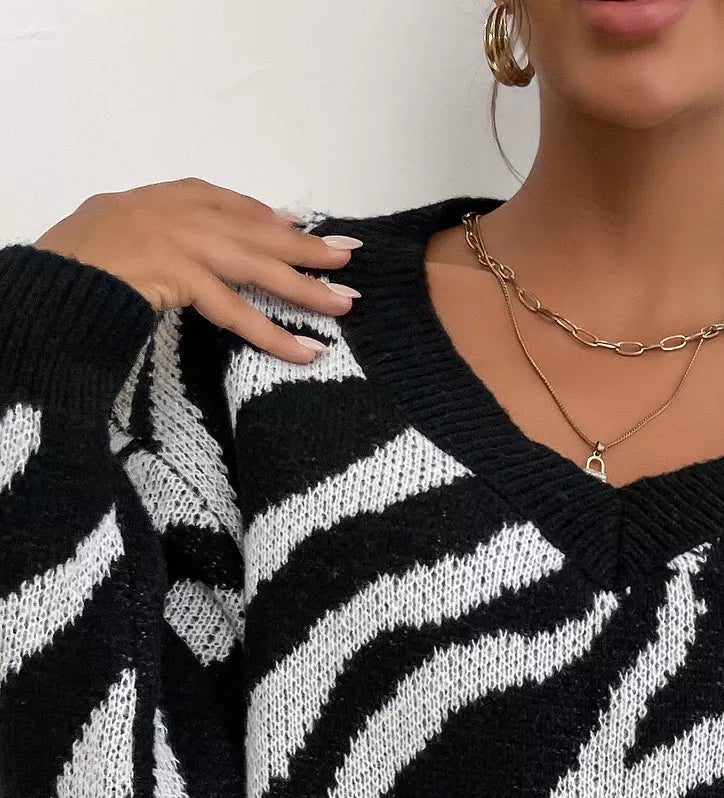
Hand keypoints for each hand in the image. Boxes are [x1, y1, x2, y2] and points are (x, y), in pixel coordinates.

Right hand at [33, 177, 359, 363]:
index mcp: (164, 198)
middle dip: (305, 245)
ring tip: (344, 305)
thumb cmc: (80, 263)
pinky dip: (272, 334)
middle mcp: (177, 211)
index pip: (231, 204)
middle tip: (349, 257)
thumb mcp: (123, 232)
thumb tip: (209, 255)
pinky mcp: (178, 275)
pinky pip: (236, 311)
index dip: (270, 217)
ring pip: (256, 266)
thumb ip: (168, 234)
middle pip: (256, 229)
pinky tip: (304, 351)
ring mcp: (179, 240)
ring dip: (304, 288)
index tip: (302, 226)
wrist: (52, 276)